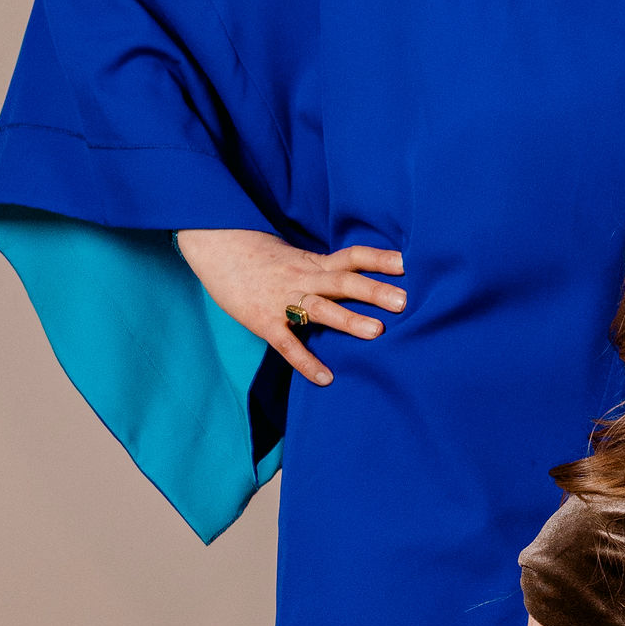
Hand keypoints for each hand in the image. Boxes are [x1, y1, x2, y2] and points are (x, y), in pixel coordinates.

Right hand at [177, 227, 405, 386]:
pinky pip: (287, 343)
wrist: (217, 247)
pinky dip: (306, 361)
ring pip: (320, 308)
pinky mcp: (263, 321)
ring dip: (348, 320)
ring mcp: (282, 299)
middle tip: (404, 302)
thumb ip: (327, 269)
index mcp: (314, 263)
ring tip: (376, 331)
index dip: (379, 259)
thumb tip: (364, 280)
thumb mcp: (299, 256)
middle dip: (373, 292)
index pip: (352, 256)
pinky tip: (326, 378)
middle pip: (343, 282)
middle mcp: (303, 278)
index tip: (407, 263)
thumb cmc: (262, 257)